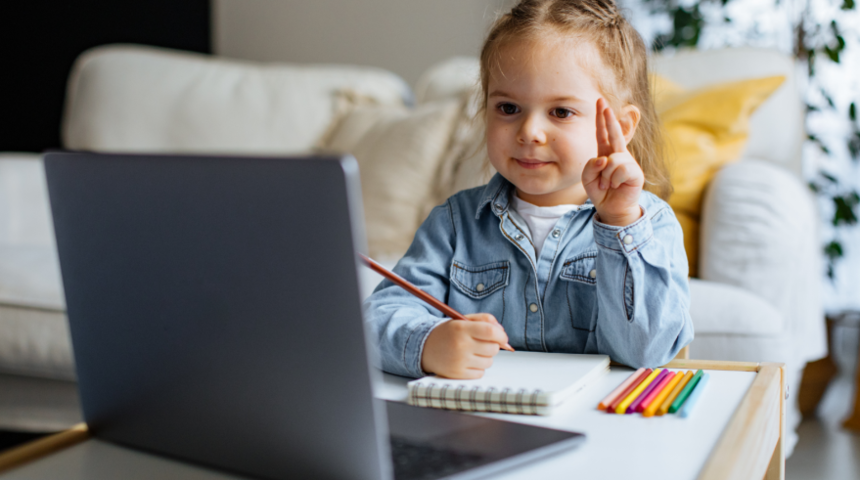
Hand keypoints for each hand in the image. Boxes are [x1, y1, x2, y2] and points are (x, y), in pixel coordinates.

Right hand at [420, 313, 508, 378]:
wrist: (425, 348)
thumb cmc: (449, 333)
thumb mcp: (463, 320)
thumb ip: (484, 320)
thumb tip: (502, 332)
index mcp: (461, 328)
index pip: (491, 332)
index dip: (501, 335)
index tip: (502, 337)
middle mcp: (460, 345)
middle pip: (493, 348)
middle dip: (493, 345)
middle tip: (482, 343)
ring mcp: (459, 361)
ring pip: (489, 362)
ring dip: (485, 357)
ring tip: (472, 352)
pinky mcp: (458, 374)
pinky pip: (481, 373)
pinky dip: (478, 368)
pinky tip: (467, 361)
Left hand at [581, 98, 643, 225]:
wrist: (612, 209)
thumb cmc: (600, 191)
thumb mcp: (587, 178)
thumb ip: (590, 166)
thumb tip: (604, 159)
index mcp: (606, 153)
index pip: (603, 133)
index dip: (602, 119)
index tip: (601, 102)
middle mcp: (618, 154)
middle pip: (615, 133)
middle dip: (609, 118)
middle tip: (604, 104)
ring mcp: (628, 162)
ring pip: (611, 160)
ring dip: (605, 176)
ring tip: (608, 184)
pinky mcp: (636, 172)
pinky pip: (620, 170)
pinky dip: (614, 180)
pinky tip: (617, 186)